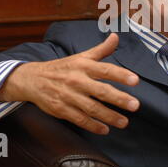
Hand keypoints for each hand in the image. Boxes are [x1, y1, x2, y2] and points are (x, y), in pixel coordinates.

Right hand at [0, 33, 139, 134]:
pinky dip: (92, 126)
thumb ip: (101, 49)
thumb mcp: (81, 56)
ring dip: (109, 116)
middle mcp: (77, 80)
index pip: (105, 70)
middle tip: (135, 105)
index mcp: (84, 66)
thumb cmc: (62, 67)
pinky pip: (79, 119)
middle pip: (101, 91)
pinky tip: (104, 129)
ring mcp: (69, 96)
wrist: (32, 79)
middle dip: (119, 98)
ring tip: (124, 122)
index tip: (135, 80)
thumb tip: (116, 37)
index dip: (121, 75)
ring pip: (92, 108)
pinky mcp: (61, 109)